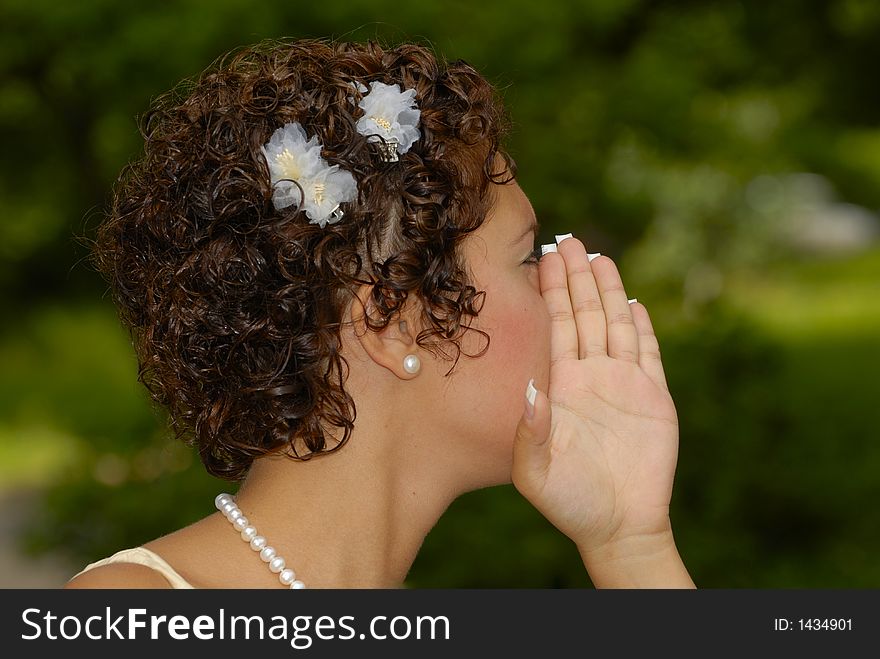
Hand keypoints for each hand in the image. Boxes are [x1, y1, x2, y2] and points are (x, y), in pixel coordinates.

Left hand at [511, 235, 680, 556]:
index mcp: (561, 387)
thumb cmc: (570, 504)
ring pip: (615, 325)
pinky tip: (634, 303)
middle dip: (575, 278)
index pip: (553, 327)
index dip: (548, 292)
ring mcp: (623, 384)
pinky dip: (643, 328)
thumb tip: (530, 390)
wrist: (618, 526)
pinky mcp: (654, 397)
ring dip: (607, 291)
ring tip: (599, 257)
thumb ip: (531, 432)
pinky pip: (649, 354)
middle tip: (567, 238)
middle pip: (583, 315)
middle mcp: (590, 377)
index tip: (540, 257)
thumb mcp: (535, 473)